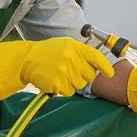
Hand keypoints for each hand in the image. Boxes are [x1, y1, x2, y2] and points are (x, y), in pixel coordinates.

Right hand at [0, 38, 114, 101]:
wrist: (27, 59)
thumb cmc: (48, 52)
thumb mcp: (66, 45)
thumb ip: (81, 53)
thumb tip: (97, 65)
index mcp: (75, 47)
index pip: (96, 58)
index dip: (105, 67)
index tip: (110, 74)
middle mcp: (71, 59)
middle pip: (89, 76)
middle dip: (83, 76)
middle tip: (72, 71)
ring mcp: (64, 72)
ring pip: (79, 85)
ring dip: (73, 83)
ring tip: (61, 74)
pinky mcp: (57, 83)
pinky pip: (69, 91)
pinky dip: (64, 89)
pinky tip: (55, 80)